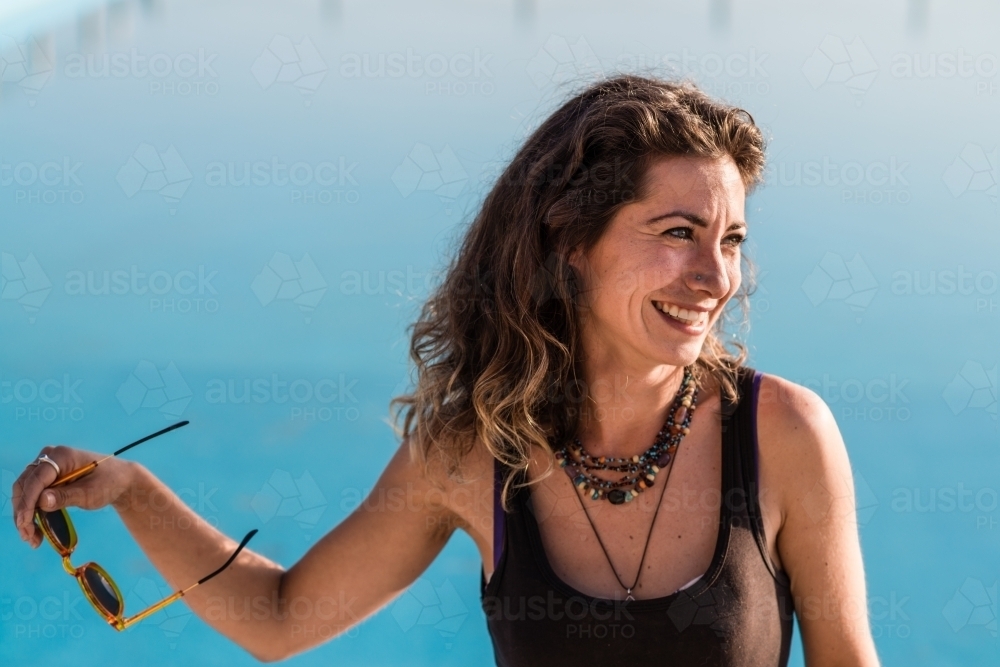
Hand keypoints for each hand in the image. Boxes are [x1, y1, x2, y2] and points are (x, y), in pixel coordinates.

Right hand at [12, 445, 137, 547]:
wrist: (119, 480)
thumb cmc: (109, 483)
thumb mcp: (91, 493)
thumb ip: (66, 496)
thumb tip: (41, 501)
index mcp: (62, 456)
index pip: (36, 479)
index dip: (27, 502)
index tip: (25, 523)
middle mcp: (49, 457)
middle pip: (25, 486)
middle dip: (23, 512)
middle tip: (28, 536)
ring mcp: (46, 467)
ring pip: (24, 492)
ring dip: (24, 515)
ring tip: (31, 538)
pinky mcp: (46, 478)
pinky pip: (31, 495)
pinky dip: (30, 512)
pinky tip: (35, 530)